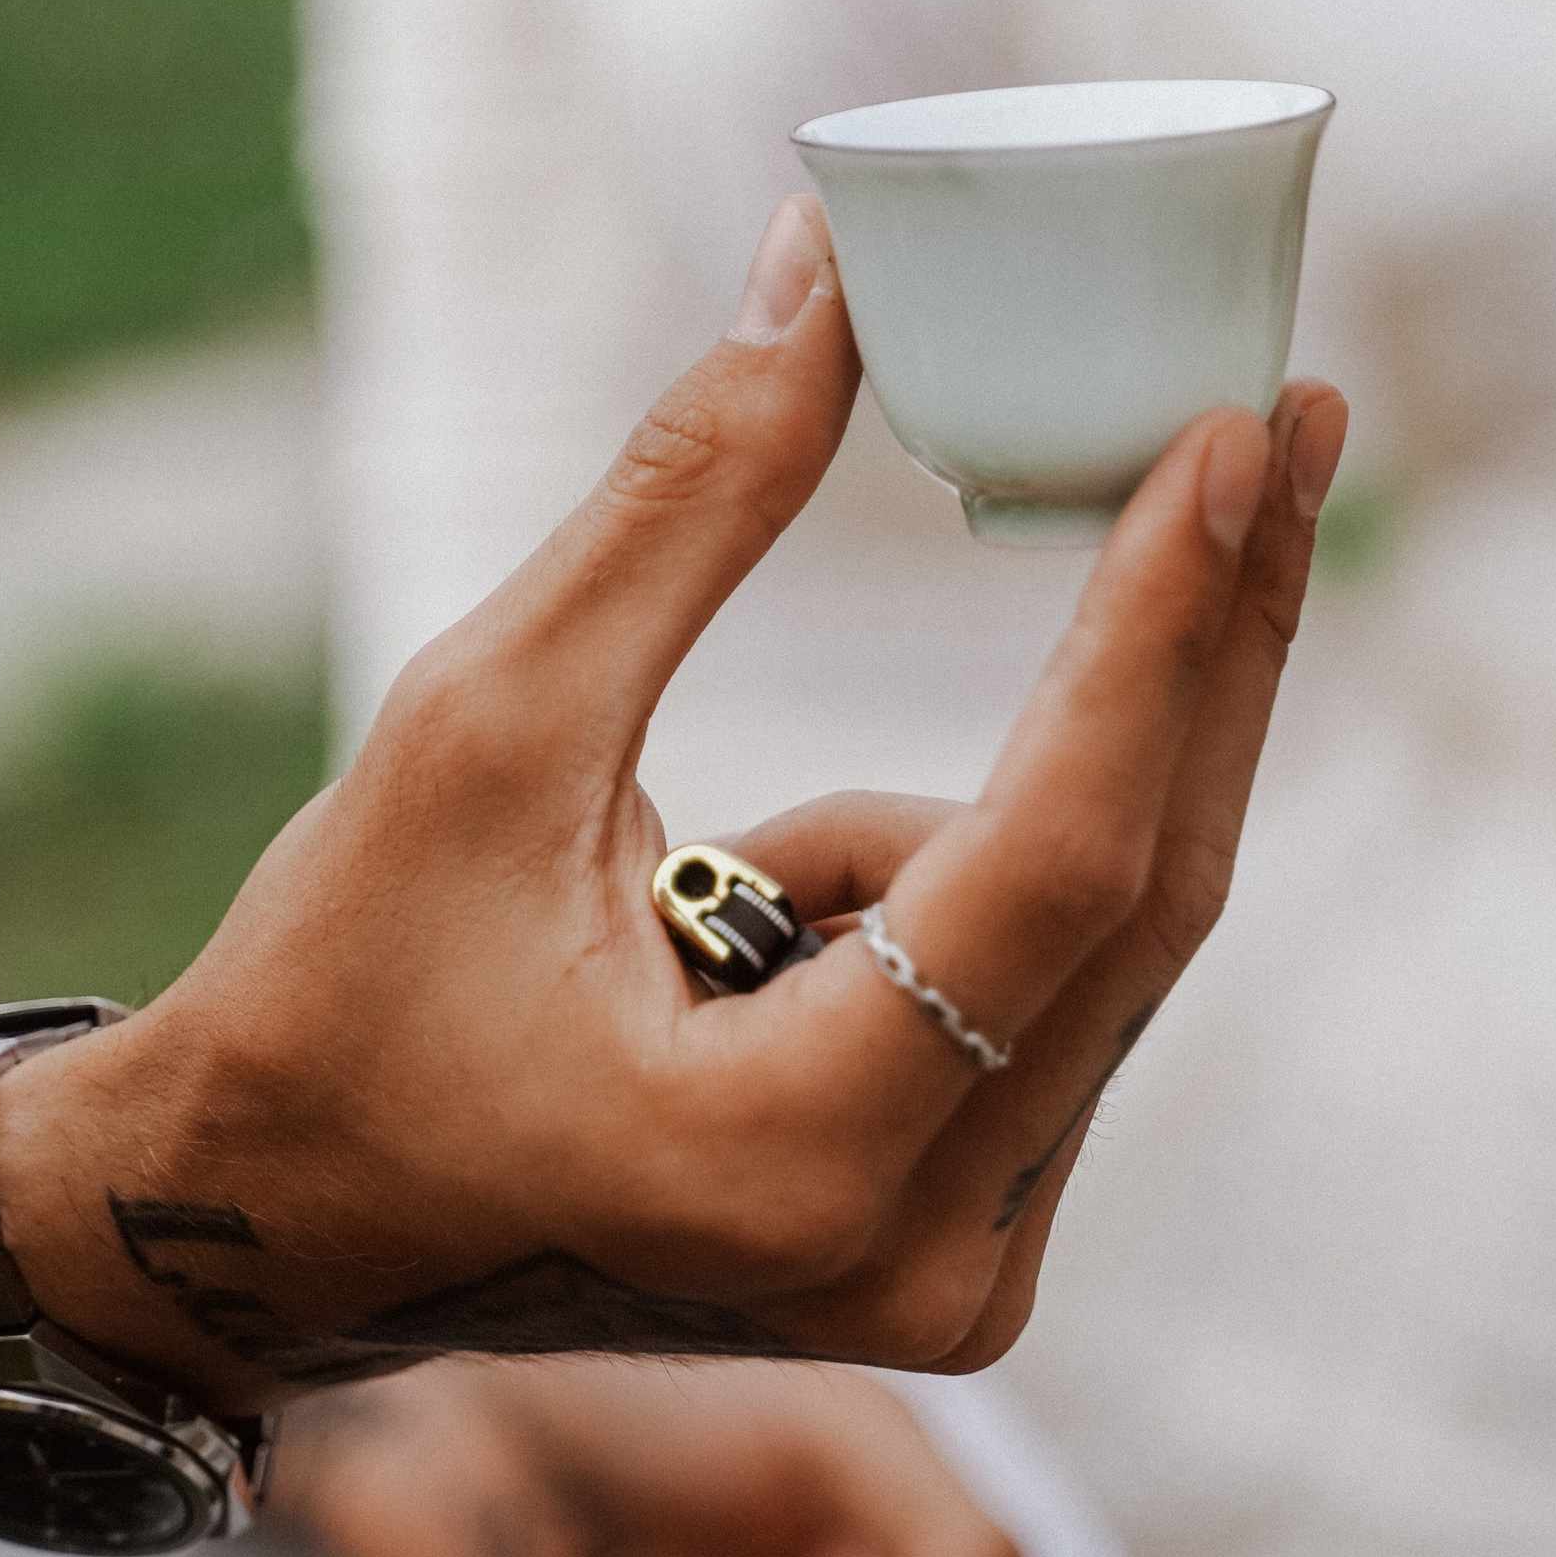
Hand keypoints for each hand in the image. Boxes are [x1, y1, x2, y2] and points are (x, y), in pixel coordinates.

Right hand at [0, 195, 1343, 1397]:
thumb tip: (829, 279)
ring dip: (982, 793)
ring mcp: (955, 1277)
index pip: (1059, 861)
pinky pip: (1044, 983)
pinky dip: (956, 876)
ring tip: (694, 873)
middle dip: (1209, 642)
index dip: (1158, 633)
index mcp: (791, 1160)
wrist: (271, 1226)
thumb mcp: (482, 727)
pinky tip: (741, 927)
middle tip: (1284, 424)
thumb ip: (684, 510)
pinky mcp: (959, 1244)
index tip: (1240, 432)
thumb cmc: (335, 990)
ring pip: (1099, 935)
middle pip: (1148, 895)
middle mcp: (919, 1260)